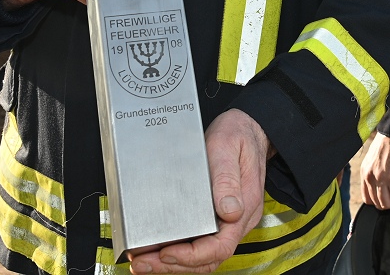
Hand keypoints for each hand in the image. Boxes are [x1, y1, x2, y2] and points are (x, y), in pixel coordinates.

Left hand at [130, 109, 269, 272]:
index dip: (192, 256)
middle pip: (208, 259)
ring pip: (203, 256)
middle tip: (142, 263)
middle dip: (173, 266)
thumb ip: (227, 180)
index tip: (166, 252)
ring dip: (173, 263)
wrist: (247, 128)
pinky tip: (158, 248)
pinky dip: (179, 252)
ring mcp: (229, 221)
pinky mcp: (218, 217)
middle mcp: (238, 220)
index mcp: (245, 206)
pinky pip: (201, 243)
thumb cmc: (237, 135)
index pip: (221, 247)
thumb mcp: (228, 148)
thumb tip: (229, 212)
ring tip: (144, 261)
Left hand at [360, 133, 389, 209]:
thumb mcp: (375, 158)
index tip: (389, 198)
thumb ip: (375, 171)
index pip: (367, 199)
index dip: (379, 202)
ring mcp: (381, 178)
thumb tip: (382, 184)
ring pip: (388, 203)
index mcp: (365, 172)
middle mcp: (370, 177)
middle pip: (378, 203)